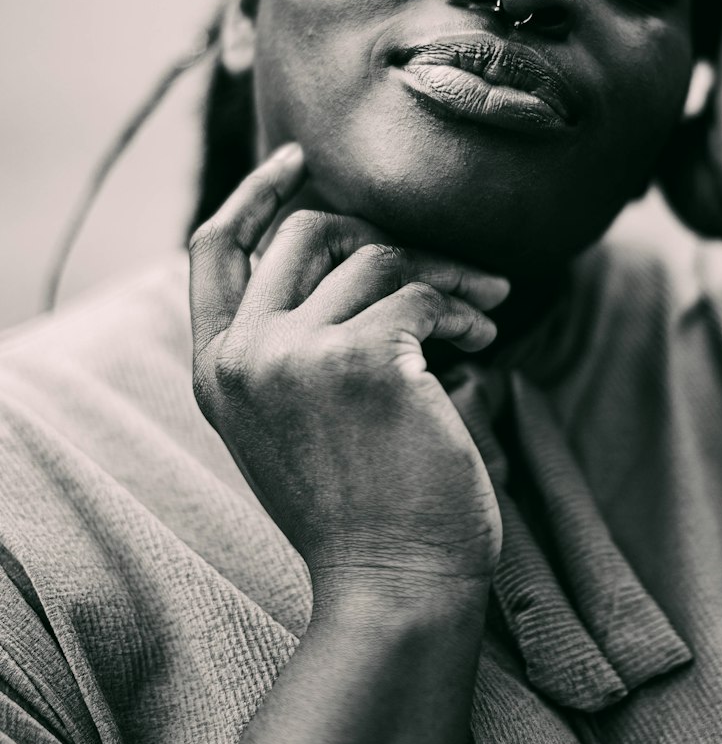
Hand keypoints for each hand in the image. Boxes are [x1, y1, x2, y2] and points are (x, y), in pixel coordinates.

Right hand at [188, 144, 506, 593]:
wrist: (397, 583)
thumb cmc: (364, 505)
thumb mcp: (296, 419)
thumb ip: (292, 342)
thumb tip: (350, 253)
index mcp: (216, 370)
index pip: (212, 249)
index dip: (254, 194)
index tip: (300, 159)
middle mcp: (243, 356)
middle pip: (303, 232)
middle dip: (378, 236)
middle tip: (436, 270)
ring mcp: (295, 354)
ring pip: (376, 257)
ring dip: (441, 276)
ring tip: (483, 309)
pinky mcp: (361, 357)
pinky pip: (422, 294)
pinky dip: (464, 306)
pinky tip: (486, 337)